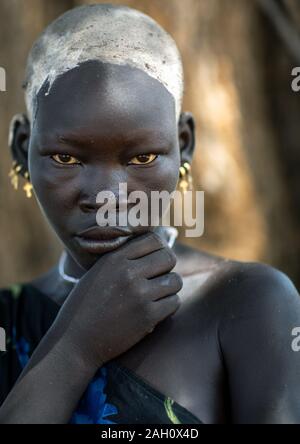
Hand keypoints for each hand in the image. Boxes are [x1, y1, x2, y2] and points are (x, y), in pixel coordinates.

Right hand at [55, 231, 181, 369]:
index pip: (153, 240)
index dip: (159, 249)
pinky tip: (155, 311)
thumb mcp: (98, 272)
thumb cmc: (85, 306)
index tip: (155, 261)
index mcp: (114, 259)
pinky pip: (174, 302)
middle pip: (168, 258)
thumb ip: (121, 259)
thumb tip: (152, 248)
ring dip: (169, 288)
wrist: (75, 342)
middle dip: (167, 268)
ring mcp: (139, 294)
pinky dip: (168, 307)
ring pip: (175, 281)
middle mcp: (128, 273)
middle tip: (158, 279)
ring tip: (157, 296)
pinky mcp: (147, 316)